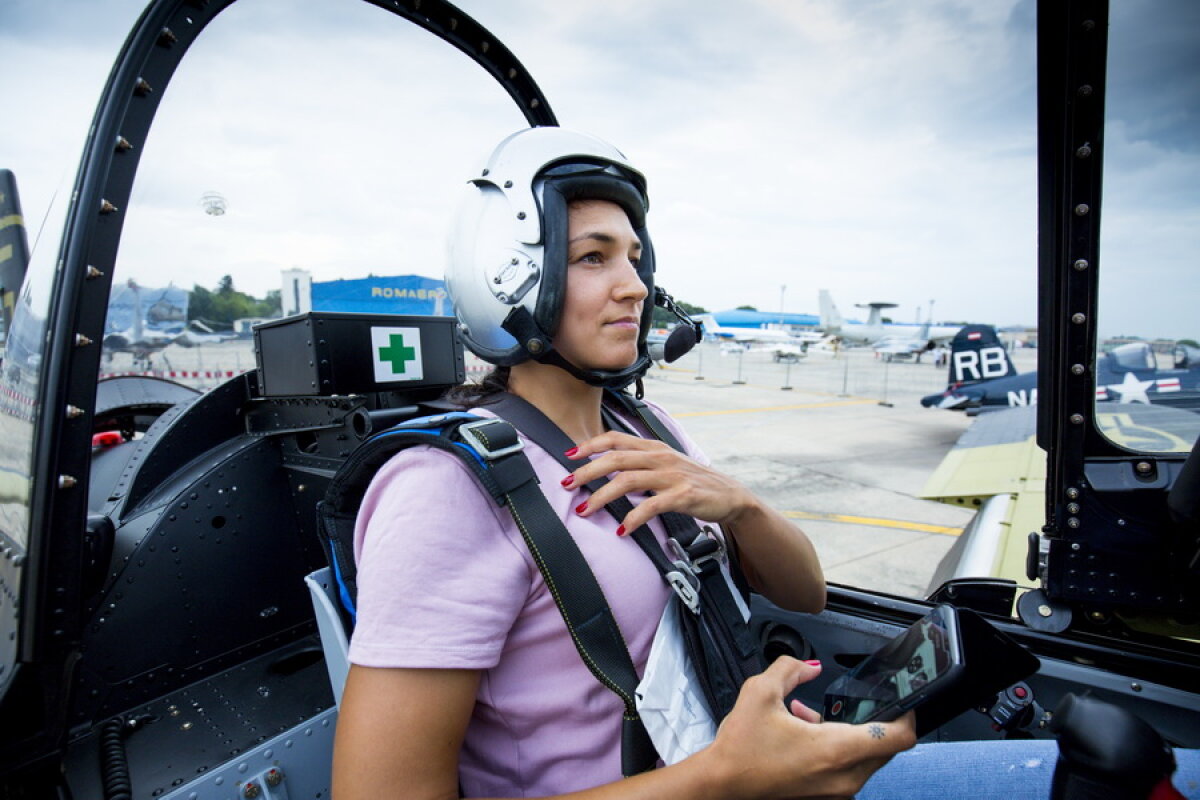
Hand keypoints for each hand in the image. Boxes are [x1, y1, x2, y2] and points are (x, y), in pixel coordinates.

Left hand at [563, 431, 753, 534]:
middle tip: (566, 484)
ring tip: (584, 510)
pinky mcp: (682, 496)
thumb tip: (607, 469)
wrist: (729, 495)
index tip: (568, 455)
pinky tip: (622, 530)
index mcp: (654, 447)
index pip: (615, 439)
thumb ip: (640, 463)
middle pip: (615, 459)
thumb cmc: (693, 481)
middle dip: (586, 472)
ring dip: (601, 496)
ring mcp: (671, 475)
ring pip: (627, 481)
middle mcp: (660, 457)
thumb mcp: (665, 464)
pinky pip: (650, 506)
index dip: (590, 445)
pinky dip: (632, 518)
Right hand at [699, 656, 916, 798]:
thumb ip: (790, 669)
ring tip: (810, 717)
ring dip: (850, 735)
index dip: (907, 714)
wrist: (721, 785)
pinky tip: (805, 734)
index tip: (903, 700)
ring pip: (866, 759)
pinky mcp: (826, 798)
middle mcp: (844, 777)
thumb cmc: (740, 748)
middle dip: (870, 721)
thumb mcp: (760, 692)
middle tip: (847, 703)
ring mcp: (837, 793)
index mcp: (836, 750)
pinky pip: (848, 772)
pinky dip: (837, 752)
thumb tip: (810, 667)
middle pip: (885, 747)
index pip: (898, 737)